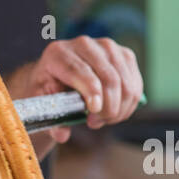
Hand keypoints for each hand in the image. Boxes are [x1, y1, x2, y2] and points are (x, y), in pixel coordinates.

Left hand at [6, 36, 142, 154]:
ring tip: (103, 120)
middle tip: (94, 123)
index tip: (94, 111)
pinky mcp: (124, 55)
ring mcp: (107, 47)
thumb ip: (51, 120)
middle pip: (108, 78)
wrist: (59, 76)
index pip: (80, 71)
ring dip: (119, 109)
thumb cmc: (49, 92)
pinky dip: (129, 104)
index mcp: (57, 53)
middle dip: (107, 107)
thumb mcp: (42, 105)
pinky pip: (136, 85)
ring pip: (125, 83)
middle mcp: (84, 44)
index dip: (91, 91)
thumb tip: (62, 134)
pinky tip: (115, 113)